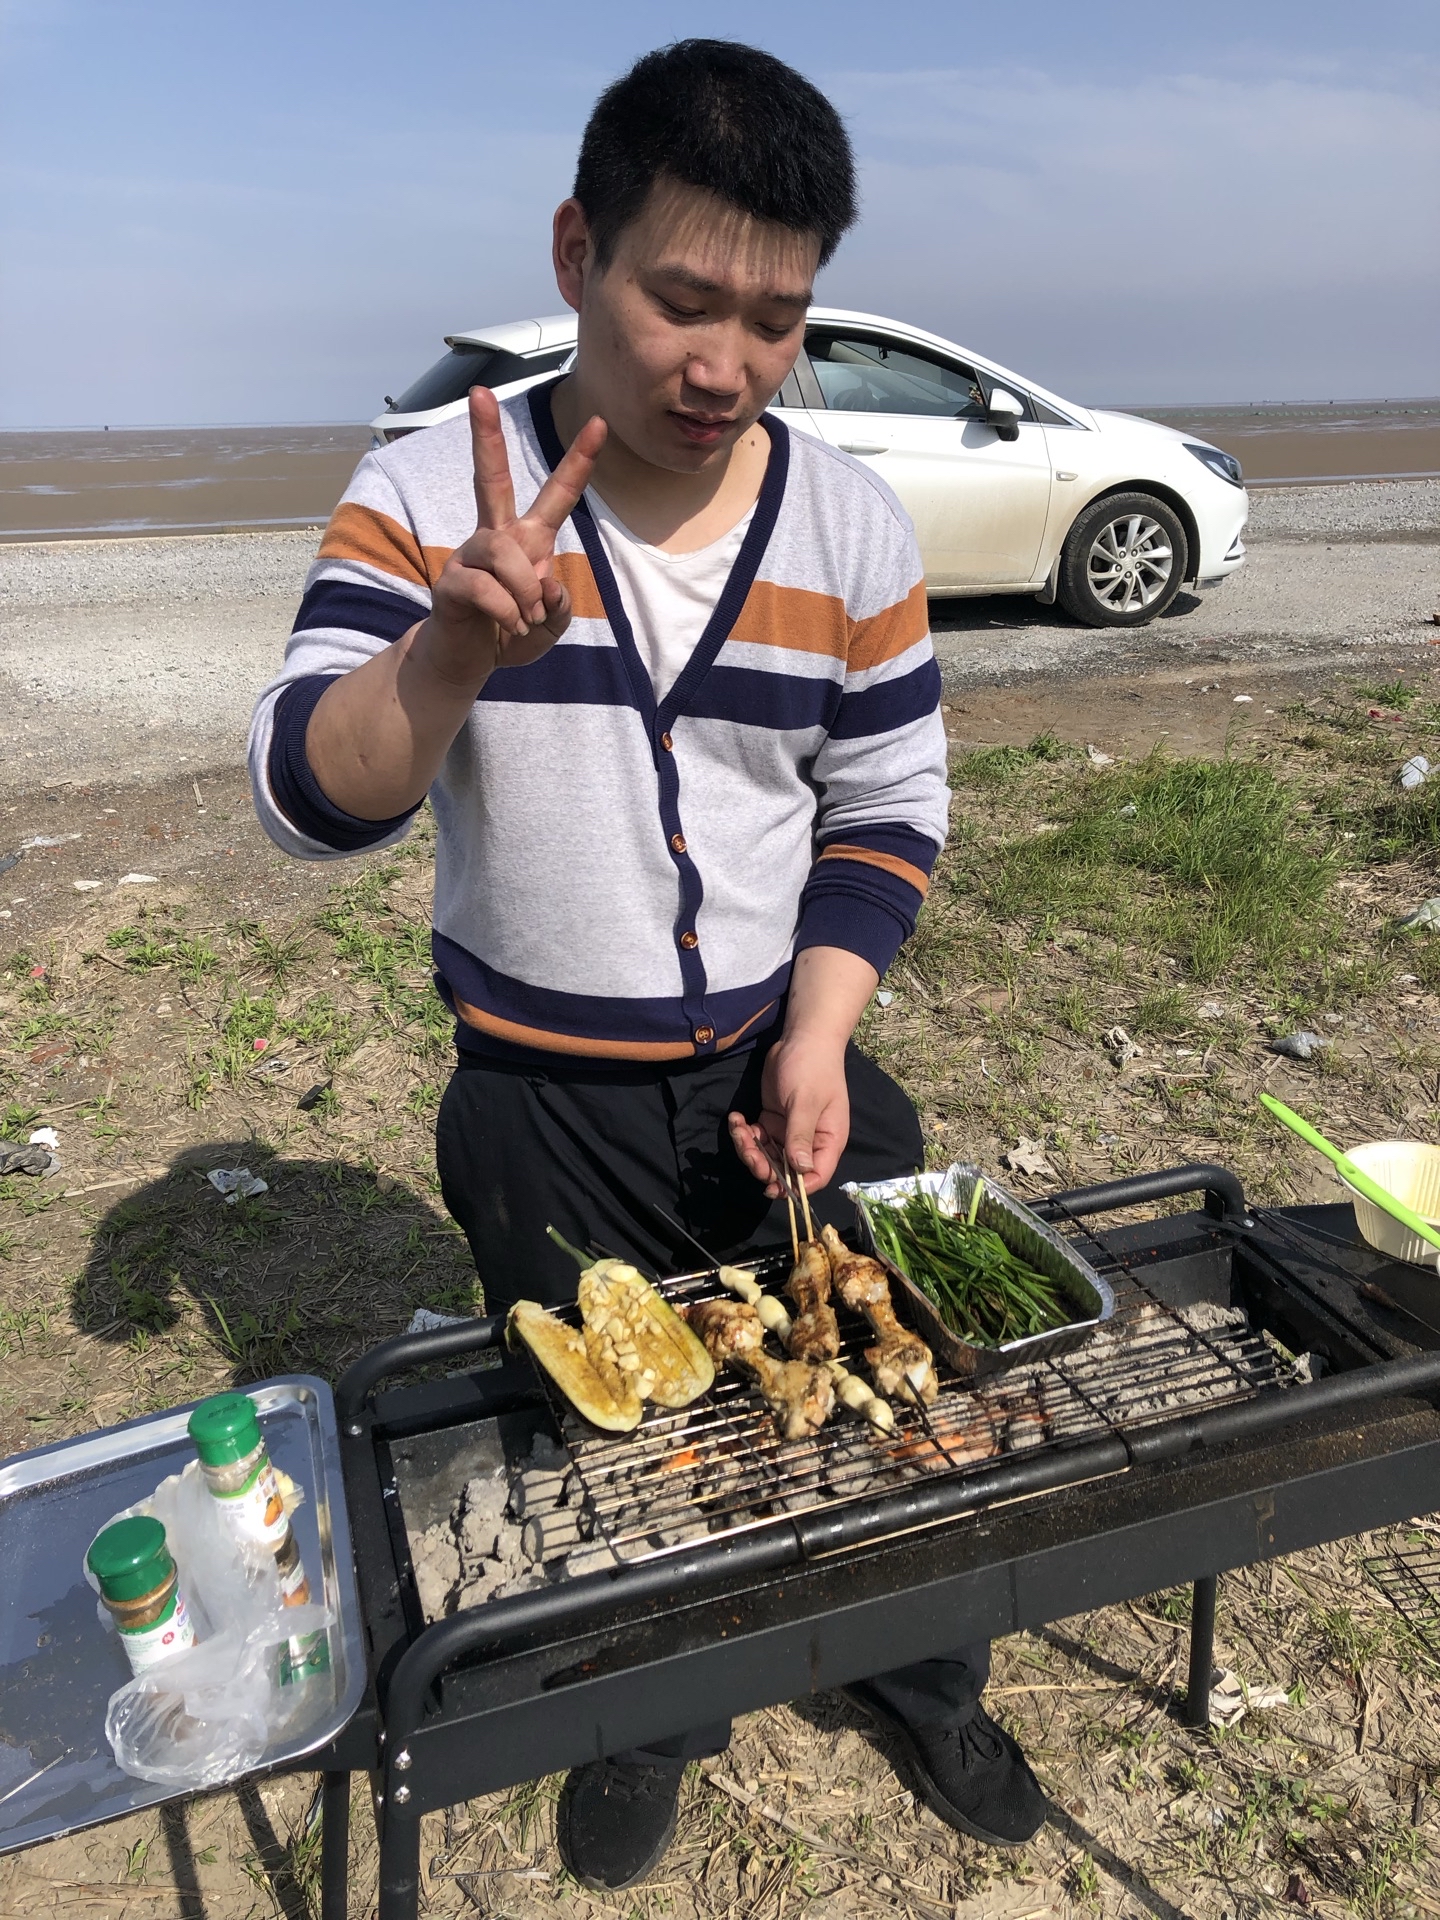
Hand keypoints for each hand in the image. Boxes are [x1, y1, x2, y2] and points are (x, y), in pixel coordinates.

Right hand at [420, 385, 606, 683]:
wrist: (466, 662)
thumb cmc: (508, 635)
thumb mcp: (550, 626)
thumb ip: (559, 606)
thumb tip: (548, 582)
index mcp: (527, 540)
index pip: (556, 494)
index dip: (579, 460)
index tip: (600, 422)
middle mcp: (496, 537)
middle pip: (490, 479)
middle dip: (484, 436)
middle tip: (478, 392)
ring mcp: (469, 555)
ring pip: (503, 552)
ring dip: (523, 590)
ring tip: (526, 618)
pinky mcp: (451, 581)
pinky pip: (485, 587)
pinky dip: (507, 612)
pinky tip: (508, 626)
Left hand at [728, 1034, 850, 1197]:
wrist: (802, 1037)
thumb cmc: (812, 1068)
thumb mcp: (805, 1101)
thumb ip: (800, 1135)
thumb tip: (801, 1170)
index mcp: (828, 1140)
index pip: (816, 1176)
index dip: (796, 1187)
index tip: (771, 1186)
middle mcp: (810, 1141)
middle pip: (786, 1171)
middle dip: (764, 1165)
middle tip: (747, 1148)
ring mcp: (789, 1131)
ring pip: (767, 1156)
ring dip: (749, 1148)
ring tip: (739, 1127)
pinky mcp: (773, 1120)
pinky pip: (756, 1139)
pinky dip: (744, 1133)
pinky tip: (737, 1118)